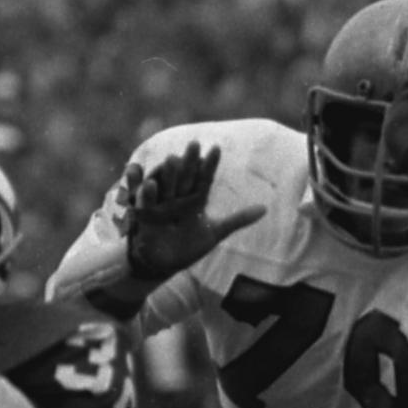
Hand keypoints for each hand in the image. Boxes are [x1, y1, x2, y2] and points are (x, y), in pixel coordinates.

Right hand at [118, 141, 264, 281]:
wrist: (165, 264)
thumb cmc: (189, 247)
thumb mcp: (215, 233)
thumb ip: (237, 219)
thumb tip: (265, 209)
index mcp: (195, 198)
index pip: (204, 178)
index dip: (210, 165)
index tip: (216, 148)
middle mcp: (178, 197)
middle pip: (184, 177)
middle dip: (189, 161)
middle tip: (194, 143)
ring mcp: (161, 204)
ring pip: (164, 185)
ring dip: (167, 173)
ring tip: (172, 159)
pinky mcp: (145, 215)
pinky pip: (143, 201)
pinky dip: (144, 192)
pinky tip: (148, 182)